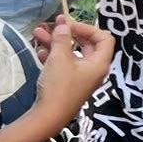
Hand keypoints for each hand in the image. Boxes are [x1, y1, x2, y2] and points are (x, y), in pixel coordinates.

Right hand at [28, 18, 115, 132]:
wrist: (48, 117)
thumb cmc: (59, 86)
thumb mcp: (60, 59)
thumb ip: (62, 39)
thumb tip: (64, 25)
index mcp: (99, 63)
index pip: (105, 39)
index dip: (89, 28)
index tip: (71, 25)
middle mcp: (94, 70)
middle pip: (87, 44)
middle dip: (69, 33)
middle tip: (55, 24)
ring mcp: (81, 77)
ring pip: (72, 54)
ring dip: (56, 42)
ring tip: (38, 33)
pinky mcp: (69, 84)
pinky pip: (64, 65)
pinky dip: (53, 56)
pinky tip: (39, 51)